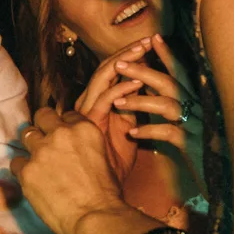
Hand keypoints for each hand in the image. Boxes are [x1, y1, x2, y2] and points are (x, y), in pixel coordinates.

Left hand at [13, 105, 128, 233]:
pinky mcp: (27, 171)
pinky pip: (16, 163)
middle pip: (42, 116)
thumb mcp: (104, 158)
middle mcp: (60, 134)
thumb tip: (74, 149)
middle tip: (45, 142)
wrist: (95, 217)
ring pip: (26, 135)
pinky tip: (31, 180)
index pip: (67, 114)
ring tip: (38, 162)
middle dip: (43, 126)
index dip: (64, 125)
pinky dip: (22, 170)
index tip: (63, 136)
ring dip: (31, 146)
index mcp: (84, 129)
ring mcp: (41, 151)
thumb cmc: (106, 194)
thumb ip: (85, 145)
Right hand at [74, 39, 148, 181]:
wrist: (100, 192)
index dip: (126, 57)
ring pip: (102, 77)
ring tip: (142, 50)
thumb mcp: (127, 131)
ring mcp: (86, 111)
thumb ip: (132, 111)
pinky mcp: (89, 122)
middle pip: (104, 68)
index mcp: (96, 104)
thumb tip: (147, 92)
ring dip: (123, 61)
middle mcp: (88, 103)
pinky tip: (137, 82)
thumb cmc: (112, 165)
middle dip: (126, 52)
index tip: (147, 46)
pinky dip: (121, 88)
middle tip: (145, 41)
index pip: (109, 72)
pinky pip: (105, 99)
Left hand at [110, 34, 198, 161]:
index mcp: (199, 104)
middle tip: (120, 64)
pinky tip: (133, 133)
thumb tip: (154, 89)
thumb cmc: (209, 155)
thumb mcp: (194, 128)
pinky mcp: (195, 147)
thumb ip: (178, 109)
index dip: (168, 55)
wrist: (229, 182)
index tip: (153, 37)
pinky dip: (151, 131)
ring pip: (169, 105)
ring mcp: (198, 127)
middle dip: (144, 71)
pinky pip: (170, 133)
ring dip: (142, 101)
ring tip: (119, 102)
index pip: (182, 74)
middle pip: (171, 83)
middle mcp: (200, 110)